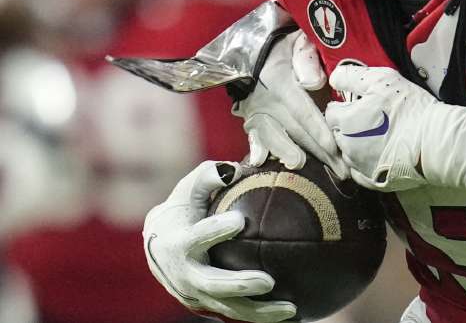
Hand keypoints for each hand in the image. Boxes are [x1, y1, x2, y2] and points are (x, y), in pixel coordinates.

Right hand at [143, 161, 295, 321]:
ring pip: (229, 308)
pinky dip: (263, 316)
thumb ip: (208, 177)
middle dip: (239, 285)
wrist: (157, 246)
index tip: (240, 221)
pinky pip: (238, 313)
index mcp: (178, 243)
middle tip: (269, 281)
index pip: (195, 238)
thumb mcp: (188, 189)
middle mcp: (185, 274)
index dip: (214, 231)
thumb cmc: (182, 209)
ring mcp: (197, 295)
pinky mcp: (209, 305)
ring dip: (260, 311)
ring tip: (293, 308)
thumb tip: (234, 168)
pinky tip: (297, 313)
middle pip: (212, 285)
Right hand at [235, 30, 347, 177]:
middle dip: (318, 152)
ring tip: (301, 165)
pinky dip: (258, 148)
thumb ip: (306, 59)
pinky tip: (260, 160)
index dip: (320, 132)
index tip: (335, 149)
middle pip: (295, 130)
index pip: (304, 113)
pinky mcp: (249, 117)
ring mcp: (256, 111)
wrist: (250, 47)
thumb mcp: (297, 42)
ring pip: (272, 136)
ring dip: (287, 152)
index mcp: (282, 84)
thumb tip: (314, 83)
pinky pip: (253, 135)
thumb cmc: (284, 46)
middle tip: (339, 170)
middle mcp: (267, 101)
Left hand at [325, 65, 438, 191]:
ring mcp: (359, 166)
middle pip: (338, 133)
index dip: (345, 106)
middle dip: (349, 126)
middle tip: (372, 119)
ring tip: (380, 136)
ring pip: (349, 153)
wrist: (435, 140)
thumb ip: (352, 77)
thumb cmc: (409, 108)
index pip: (331, 111)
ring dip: (357, 145)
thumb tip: (334, 79)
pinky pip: (361, 171)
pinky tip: (382, 154)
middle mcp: (346, 146)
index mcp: (345, 121)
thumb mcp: (381, 80)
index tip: (362, 104)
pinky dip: (367, 163)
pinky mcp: (372, 181)